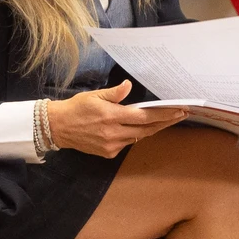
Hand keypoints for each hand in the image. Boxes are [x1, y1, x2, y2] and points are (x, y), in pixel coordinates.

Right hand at [44, 80, 186, 157]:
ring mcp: (112, 145)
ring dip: (152, 128)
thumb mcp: (94, 95)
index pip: (145, 116)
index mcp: (111, 116)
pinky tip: (138, 128)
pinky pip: (127, 143)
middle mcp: (114, 133)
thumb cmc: (76, 108)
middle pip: (147, 129)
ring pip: (138, 136)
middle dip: (165, 122)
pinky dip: (134, 134)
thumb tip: (129, 85)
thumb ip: (114, 93)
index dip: (164, 114)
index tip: (179, 111)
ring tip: (165, 119)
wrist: (57, 128)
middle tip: (181, 115)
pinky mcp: (108, 153)